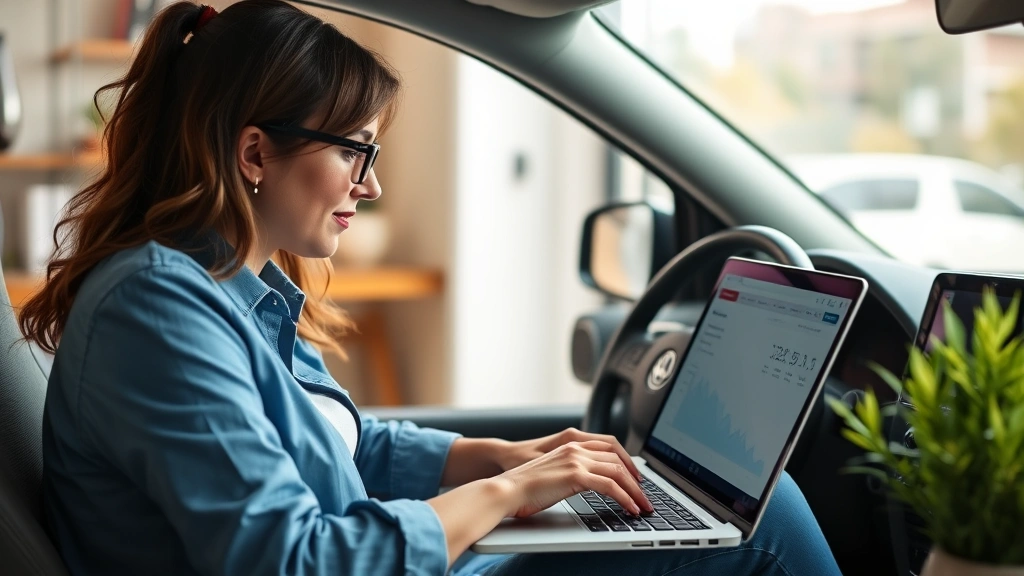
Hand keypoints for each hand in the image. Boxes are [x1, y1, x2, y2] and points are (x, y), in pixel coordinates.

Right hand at [496, 440, 653, 517]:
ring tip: (642, 506)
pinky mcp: (575, 475)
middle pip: (618, 459)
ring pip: (618, 472)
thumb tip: (590, 484)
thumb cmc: (525, 486)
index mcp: (570, 444)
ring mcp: (576, 460)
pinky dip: (625, 498)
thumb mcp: (554, 473)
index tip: (636, 476)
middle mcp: (576, 448)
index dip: (626, 461)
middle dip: (636, 478)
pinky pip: (610, 486)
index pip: (609, 446)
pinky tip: (630, 509)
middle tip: (644, 495)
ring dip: (635, 491)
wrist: (507, 488)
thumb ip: (572, 472)